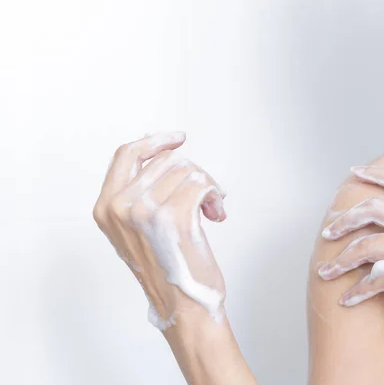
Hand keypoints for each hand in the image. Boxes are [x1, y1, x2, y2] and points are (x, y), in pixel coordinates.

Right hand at [93, 132, 227, 329]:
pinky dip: (215, 196)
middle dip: (193, 173)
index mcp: (106, 207)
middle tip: (204, 198)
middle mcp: (120, 207)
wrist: (183, 307)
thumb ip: (142, 193)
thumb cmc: (168, 269)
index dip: (154, 142)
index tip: (178, 139)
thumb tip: (162, 153)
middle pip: (166, 160)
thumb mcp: (139, 229)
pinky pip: (201, 184)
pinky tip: (215, 215)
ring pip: (187, 169)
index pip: (126, 155)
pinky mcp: (172, 218)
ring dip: (207, 186)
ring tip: (209, 210)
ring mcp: (144, 212)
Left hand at [317, 165, 383, 347]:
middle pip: (375, 208)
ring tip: (326, 272)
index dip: (377, 173)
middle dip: (345, 219)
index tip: (354, 171)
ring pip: (366, 245)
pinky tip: (347, 300)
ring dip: (340, 260)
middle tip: (328, 229)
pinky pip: (372, 278)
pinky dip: (357, 291)